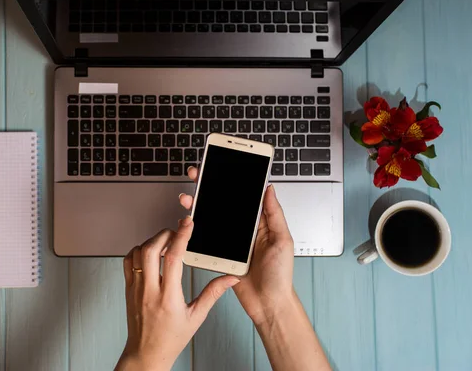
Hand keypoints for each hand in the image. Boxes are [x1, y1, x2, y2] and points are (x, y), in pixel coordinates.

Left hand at [116, 218, 240, 370]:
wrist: (146, 353)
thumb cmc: (171, 338)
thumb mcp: (197, 317)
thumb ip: (213, 294)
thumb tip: (230, 279)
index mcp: (168, 297)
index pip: (173, 258)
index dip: (181, 237)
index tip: (187, 224)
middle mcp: (149, 291)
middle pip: (150, 250)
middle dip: (164, 234)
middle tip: (176, 232)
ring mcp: (135, 288)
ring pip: (137, 253)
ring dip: (151, 241)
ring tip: (164, 243)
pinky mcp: (128, 288)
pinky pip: (128, 262)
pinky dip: (138, 251)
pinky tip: (149, 254)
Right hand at [179, 167, 294, 327]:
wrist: (268, 304)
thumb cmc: (280, 275)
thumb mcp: (283, 240)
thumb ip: (274, 214)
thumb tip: (270, 188)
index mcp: (259, 223)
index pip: (243, 196)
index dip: (231, 181)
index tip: (221, 166)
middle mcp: (242, 230)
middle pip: (222, 205)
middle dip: (208, 188)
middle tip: (197, 175)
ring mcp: (229, 243)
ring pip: (210, 220)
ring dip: (197, 208)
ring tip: (188, 199)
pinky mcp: (219, 256)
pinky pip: (205, 241)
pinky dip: (194, 232)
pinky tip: (187, 223)